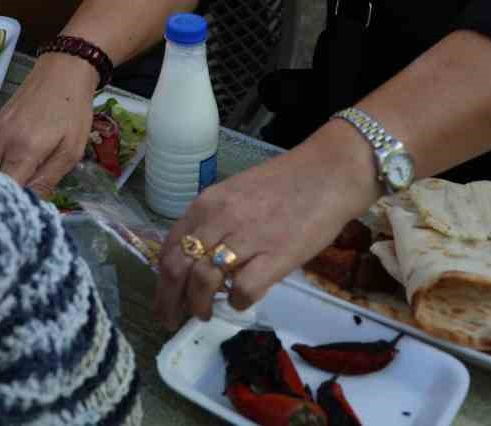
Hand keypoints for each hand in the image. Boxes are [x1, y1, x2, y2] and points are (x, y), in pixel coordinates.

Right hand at [0, 53, 97, 195]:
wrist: (61, 72)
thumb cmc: (72, 112)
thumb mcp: (71, 150)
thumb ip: (48, 179)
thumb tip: (32, 205)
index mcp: (23, 150)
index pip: (6, 190)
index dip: (13, 206)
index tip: (22, 216)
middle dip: (0, 196)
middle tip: (15, 206)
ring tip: (9, 189)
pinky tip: (1, 169)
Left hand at [156, 121, 376, 328]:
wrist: (328, 173)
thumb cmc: (284, 183)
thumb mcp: (235, 194)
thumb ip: (213, 222)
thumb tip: (198, 258)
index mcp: (207, 203)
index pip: (170, 247)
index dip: (161, 280)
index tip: (165, 297)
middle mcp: (219, 219)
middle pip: (178, 268)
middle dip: (169, 300)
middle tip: (173, 318)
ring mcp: (247, 237)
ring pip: (203, 282)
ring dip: (199, 306)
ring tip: (206, 314)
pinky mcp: (276, 256)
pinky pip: (242, 289)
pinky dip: (237, 302)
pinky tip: (241, 301)